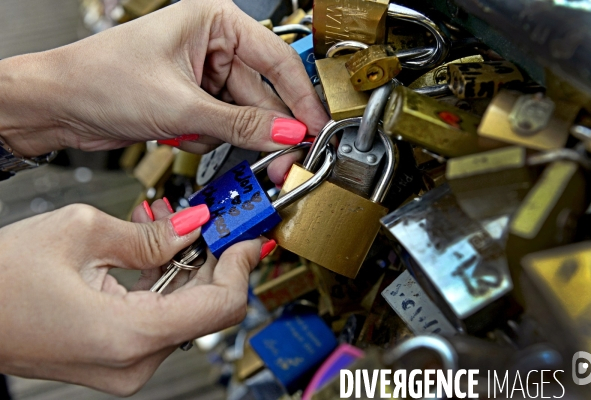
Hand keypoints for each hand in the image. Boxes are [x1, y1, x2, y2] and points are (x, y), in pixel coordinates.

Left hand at [0, 0, 328, 183]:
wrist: (59, 105)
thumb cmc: (100, 80)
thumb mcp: (181, 105)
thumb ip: (241, 124)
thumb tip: (288, 134)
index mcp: (215, 22)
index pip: (277, 60)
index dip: (301, 98)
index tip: (317, 127)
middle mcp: (213, 45)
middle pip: (262, 94)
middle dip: (267, 130)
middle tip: (285, 160)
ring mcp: (203, 76)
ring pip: (242, 116)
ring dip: (230, 137)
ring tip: (206, 141)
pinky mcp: (192, 101)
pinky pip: (222, 127)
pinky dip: (209, 139)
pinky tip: (183, 135)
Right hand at [0, 201, 264, 394]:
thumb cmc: (1, 278)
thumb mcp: (83, 233)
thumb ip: (152, 235)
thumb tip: (195, 227)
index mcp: (130, 334)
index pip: (222, 306)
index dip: (242, 266)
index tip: (249, 237)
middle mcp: (133, 361)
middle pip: (207, 308)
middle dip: (214, 260)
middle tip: (212, 221)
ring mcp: (125, 365)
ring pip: (185, 312)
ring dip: (187, 267)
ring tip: (173, 227)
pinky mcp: (117, 358)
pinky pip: (159, 318)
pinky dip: (165, 284)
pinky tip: (154, 251)